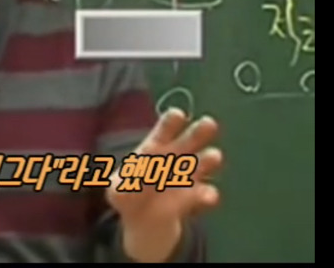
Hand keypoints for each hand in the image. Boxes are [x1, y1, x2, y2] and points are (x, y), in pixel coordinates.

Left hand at [106, 109, 221, 226]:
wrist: (141, 218)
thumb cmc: (128, 193)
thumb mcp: (119, 189)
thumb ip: (126, 185)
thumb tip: (137, 181)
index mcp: (155, 148)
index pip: (164, 130)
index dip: (170, 123)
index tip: (177, 115)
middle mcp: (175, 158)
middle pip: (189, 141)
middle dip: (198, 132)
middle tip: (209, 124)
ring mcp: (187, 176)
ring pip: (202, 164)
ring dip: (208, 160)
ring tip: (214, 156)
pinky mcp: (195, 198)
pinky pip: (205, 195)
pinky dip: (207, 194)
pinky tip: (208, 196)